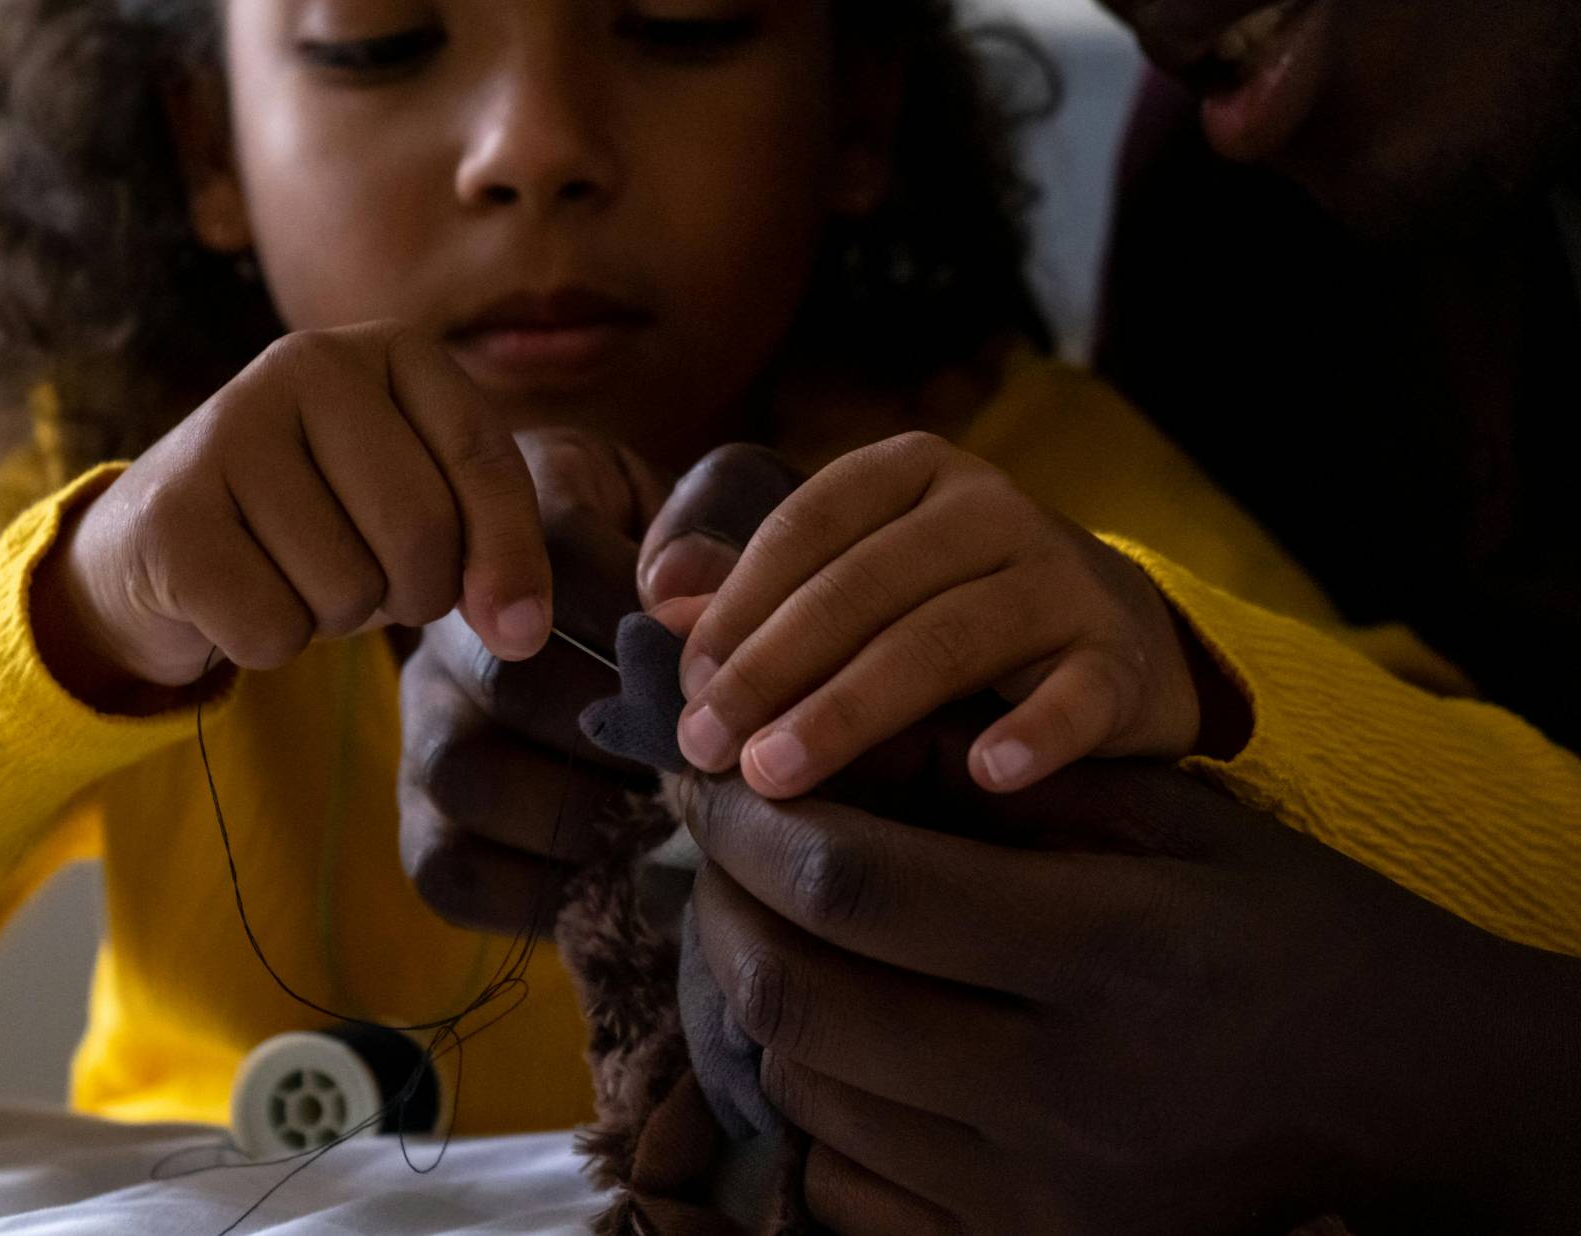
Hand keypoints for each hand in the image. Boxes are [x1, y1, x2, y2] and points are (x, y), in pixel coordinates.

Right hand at [31, 323, 550, 709]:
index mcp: (392, 349)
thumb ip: (492, 550)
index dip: (510, 557)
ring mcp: (227, 428)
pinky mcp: (170, 513)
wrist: (167, 541)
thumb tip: (522, 631)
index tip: (519, 627)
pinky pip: (273, 628)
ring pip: (347, 588)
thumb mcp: (423, 508)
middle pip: (420, 529)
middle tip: (373, 580)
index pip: (483, 457)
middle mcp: (306, 362)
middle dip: (413, 593)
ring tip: (293, 573)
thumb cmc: (323, 520)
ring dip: (333, 617)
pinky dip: (268, 642)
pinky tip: (239, 594)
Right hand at [396, 439, 797, 931]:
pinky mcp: (422, 821)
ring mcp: (422, 723)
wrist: (633, 640)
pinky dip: (543, 891)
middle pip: (511, 677)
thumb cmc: (690, 567)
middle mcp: (443, 619)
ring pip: (466, 776)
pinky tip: (622, 872)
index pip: (560, 558)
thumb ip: (713, 515)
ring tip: (668, 817)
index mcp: (512, 515)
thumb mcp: (712, 505)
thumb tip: (675, 586)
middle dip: (629, 729)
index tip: (712, 663)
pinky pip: (452, 872)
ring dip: (585, 811)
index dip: (649, 617)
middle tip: (706, 758)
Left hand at [669, 431, 1202, 797]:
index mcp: (909, 473)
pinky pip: (1077, 694)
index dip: (737, 607)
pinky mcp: (1119, 658)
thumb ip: (762, 589)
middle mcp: (989, 507)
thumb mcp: (856, 584)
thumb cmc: (948, 612)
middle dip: (771, 669)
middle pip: (861, 586)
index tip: (685, 688)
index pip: (805, 526)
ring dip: (852, 710)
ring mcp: (1061, 578)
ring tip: (780, 774)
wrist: (1117, 641)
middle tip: (706, 749)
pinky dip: (1036, 732)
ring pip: (944, 638)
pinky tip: (987, 774)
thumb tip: (659, 598)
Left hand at [682, 736, 1580, 1234]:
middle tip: (711, 842)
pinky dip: (813, 1097)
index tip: (705, 772)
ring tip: (771, 921)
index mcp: (1108, 951)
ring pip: (805, 1088)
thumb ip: (1010, 774)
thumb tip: (843, 741)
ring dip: (759, 989)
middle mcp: (1065, 1090)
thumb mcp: (1170, 815)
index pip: (856, 881)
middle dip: (717, 901)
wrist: (1393, 1088)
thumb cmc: (1273, 924)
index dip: (746, 820)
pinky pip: (843, 1181)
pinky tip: (842, 1029)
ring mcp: (1039, 1196)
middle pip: (800, 995)